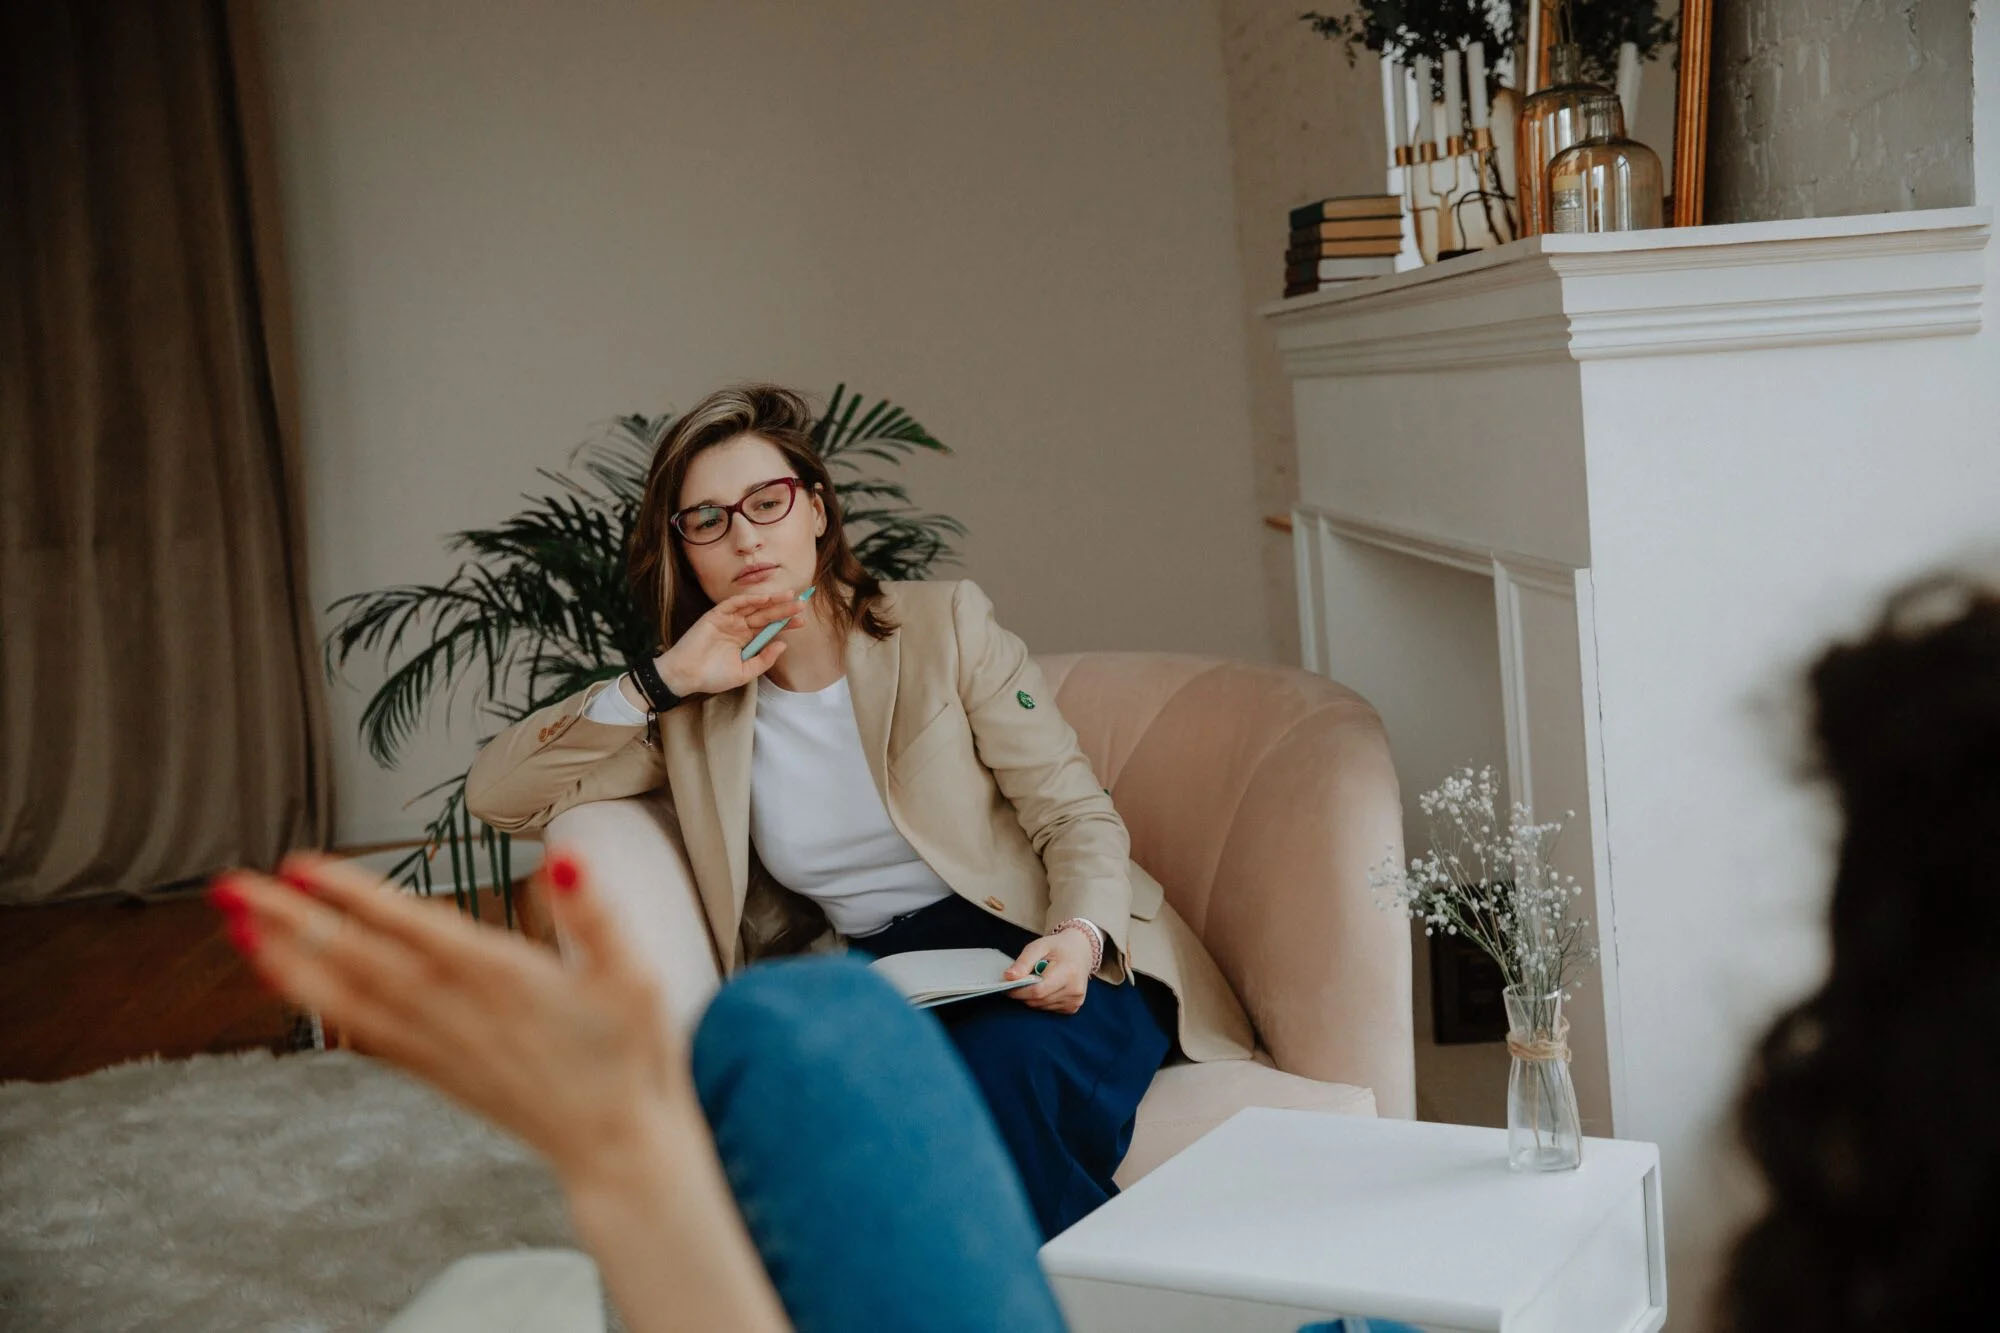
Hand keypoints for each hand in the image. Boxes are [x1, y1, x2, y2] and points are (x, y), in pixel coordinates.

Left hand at [208, 849, 689, 1190]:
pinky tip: (289, 978)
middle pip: (358, 960)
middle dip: (291, 920)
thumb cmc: (627, 1055)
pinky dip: (318, 1002)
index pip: (414, 928)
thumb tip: (564, 857)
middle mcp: (456, 1013)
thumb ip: (594, 914)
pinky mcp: (433, 1069)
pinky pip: (361, 1030)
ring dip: (287, 960)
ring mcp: (438, 1045)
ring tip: (238, 925)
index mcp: (502, 980)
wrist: (614, 1146)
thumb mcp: (633, 976)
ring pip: (347, 999)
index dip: (355, 896)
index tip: (302, 865)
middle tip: (231, 884)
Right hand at [656, 586, 813, 695]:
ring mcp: (728, 620)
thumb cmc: (713, 676)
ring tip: (789, 597)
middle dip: (783, 610)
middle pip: (766, 616)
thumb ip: (764, 660)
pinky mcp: (715, 615)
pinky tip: (764, 599)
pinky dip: (749, 600)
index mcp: (746, 641)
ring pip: (753, 607)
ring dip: (771, 601)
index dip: (786, 623)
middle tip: (802, 604)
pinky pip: (734, 604)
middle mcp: (739, 628)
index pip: (770, 629)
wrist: (686, 675)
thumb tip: (783, 645)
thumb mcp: (745, 672)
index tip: (802, 621)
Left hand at [1002, 928, 1094, 1013]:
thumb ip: (1023, 962)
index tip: (1006, 987)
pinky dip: (1042, 1000)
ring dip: (1032, 998)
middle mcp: (1075, 990)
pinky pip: (1049, 1009)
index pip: (1038, 990)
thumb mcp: (1039, 946)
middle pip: (1038, 1001)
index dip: (1019, 991)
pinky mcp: (1073, 1007)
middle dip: (1023, 994)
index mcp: (1068, 972)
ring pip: (1042, 1006)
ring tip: (1034, 981)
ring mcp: (1075, 1000)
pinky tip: (1046, 987)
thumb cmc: (1058, 947)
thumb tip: (1008, 977)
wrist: (1081, 951)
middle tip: (1017, 983)